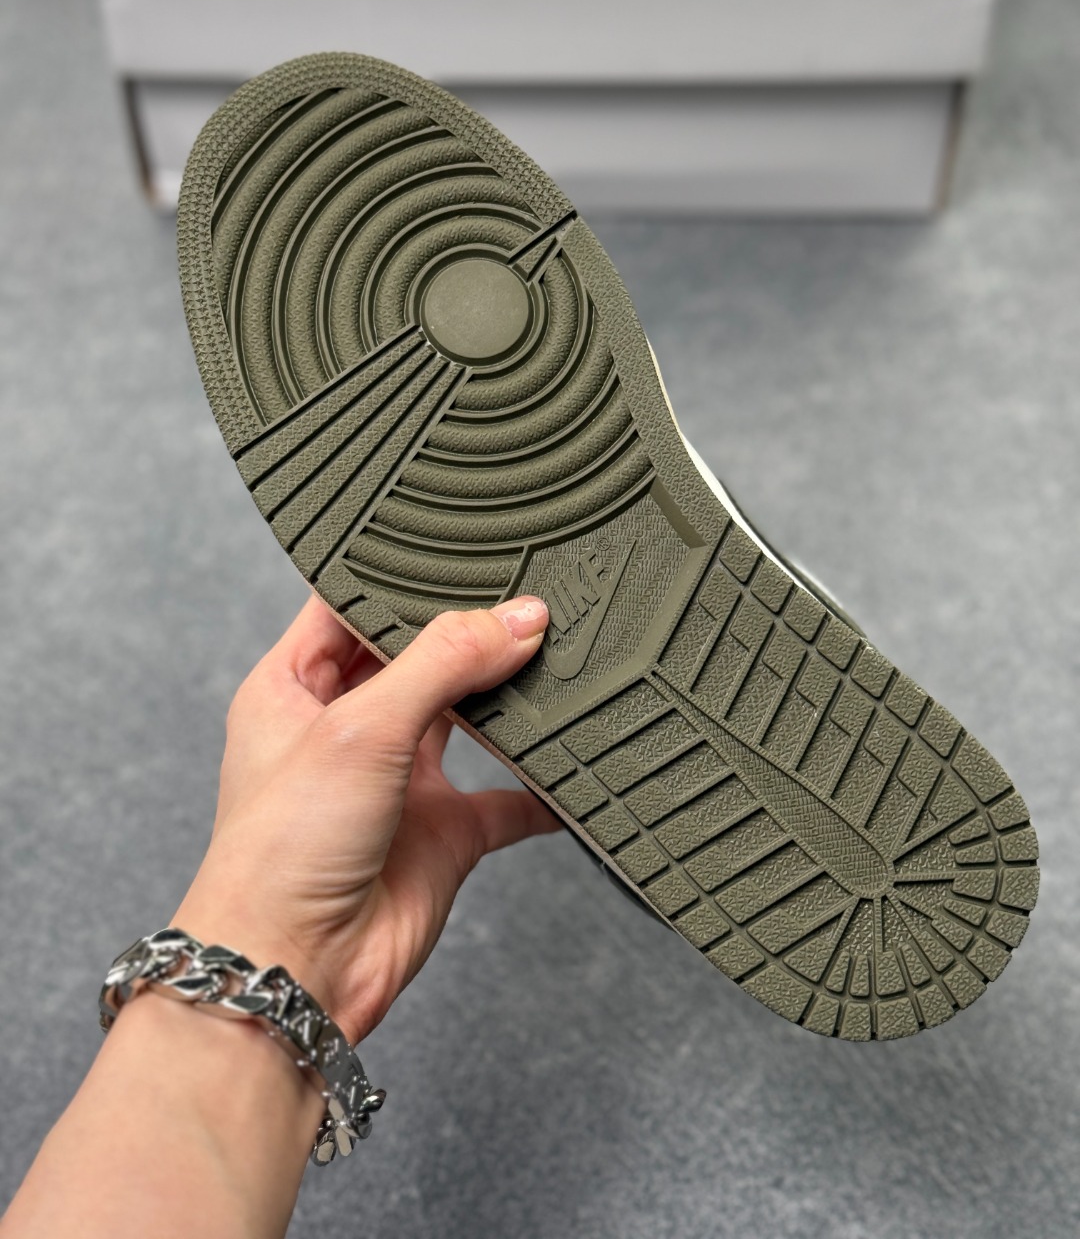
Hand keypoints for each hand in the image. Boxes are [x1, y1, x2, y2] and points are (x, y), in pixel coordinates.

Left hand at [173, 594, 558, 1043]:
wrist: (295, 973)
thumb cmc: (281, 851)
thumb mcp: (359, 727)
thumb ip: (443, 662)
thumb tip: (518, 618)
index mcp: (293, 686)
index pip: (348, 605)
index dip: (396, 577)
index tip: (459, 549)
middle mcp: (345, 729)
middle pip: (417, 656)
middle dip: (467, 632)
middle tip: (526, 594)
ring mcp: (396, 782)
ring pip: (466, 718)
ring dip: (507, 697)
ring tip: (557, 655)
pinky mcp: (441, 835)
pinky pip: (507, 798)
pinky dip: (540, 786)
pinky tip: (572, 764)